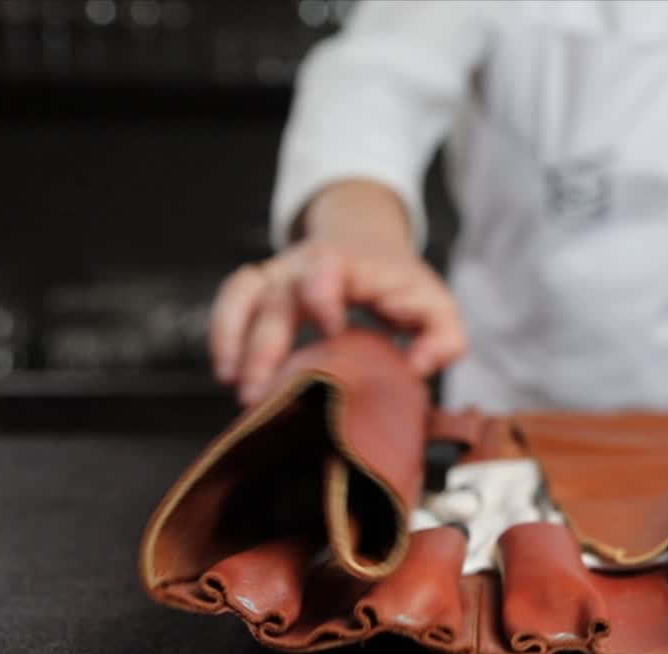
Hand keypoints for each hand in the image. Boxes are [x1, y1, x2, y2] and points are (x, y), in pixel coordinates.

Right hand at [209, 181, 466, 405]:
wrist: (368, 245)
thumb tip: (418, 367)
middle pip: (277, 294)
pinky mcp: (262, 286)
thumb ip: (444, 339)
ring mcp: (280, 273)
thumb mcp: (438, 308)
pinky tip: (227, 370)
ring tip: (235, 383)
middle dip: (266, 345)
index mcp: (353, 264)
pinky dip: (223, 331)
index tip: (332, 333)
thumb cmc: (402, 286)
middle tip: (263, 393)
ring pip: (244, 293)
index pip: (327, 266)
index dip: (323, 296)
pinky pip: (231, 298)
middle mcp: (308, 263)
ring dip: (232, 336)